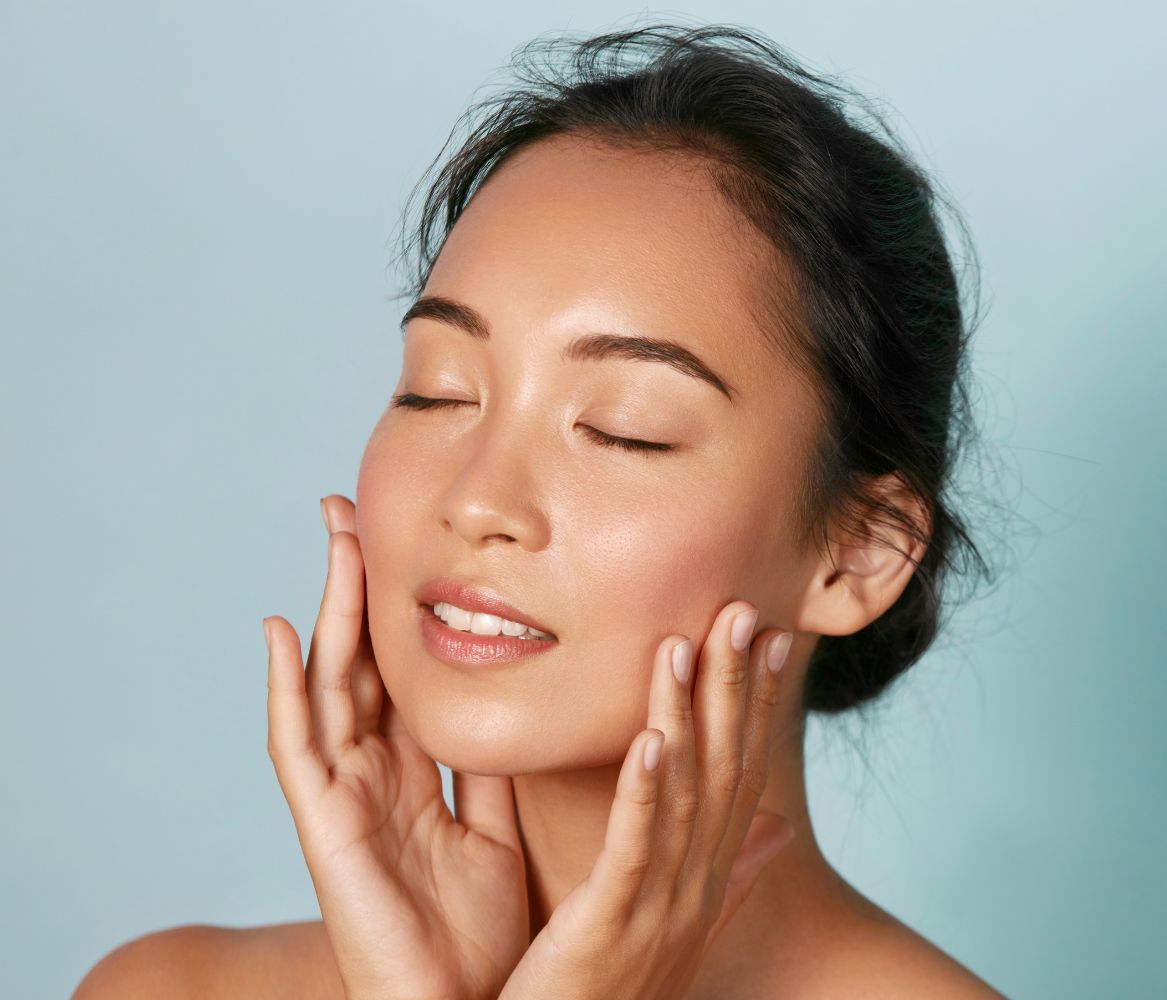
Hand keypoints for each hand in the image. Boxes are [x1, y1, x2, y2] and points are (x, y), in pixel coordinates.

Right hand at [263, 495, 528, 999]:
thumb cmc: (475, 941)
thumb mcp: (499, 834)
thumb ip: (499, 774)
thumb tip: (532, 706)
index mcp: (417, 779)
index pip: (405, 675)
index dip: (403, 612)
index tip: (413, 540)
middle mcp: (374, 779)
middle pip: (361, 664)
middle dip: (357, 588)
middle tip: (356, 508)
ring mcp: (343, 800)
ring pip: (330, 686)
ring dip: (328, 611)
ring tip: (334, 538)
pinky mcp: (325, 831)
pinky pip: (296, 749)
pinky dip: (286, 689)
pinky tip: (282, 633)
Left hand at [495, 600, 797, 999]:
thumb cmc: (612, 997)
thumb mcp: (680, 927)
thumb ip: (731, 876)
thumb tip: (782, 830)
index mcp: (707, 880)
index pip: (744, 774)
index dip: (760, 705)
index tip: (773, 637)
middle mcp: (696, 886)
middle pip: (725, 770)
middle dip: (736, 687)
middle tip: (744, 610)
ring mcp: (660, 906)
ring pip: (684, 793)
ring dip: (690, 714)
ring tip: (689, 643)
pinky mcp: (612, 923)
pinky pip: (632, 847)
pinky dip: (645, 790)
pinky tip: (650, 738)